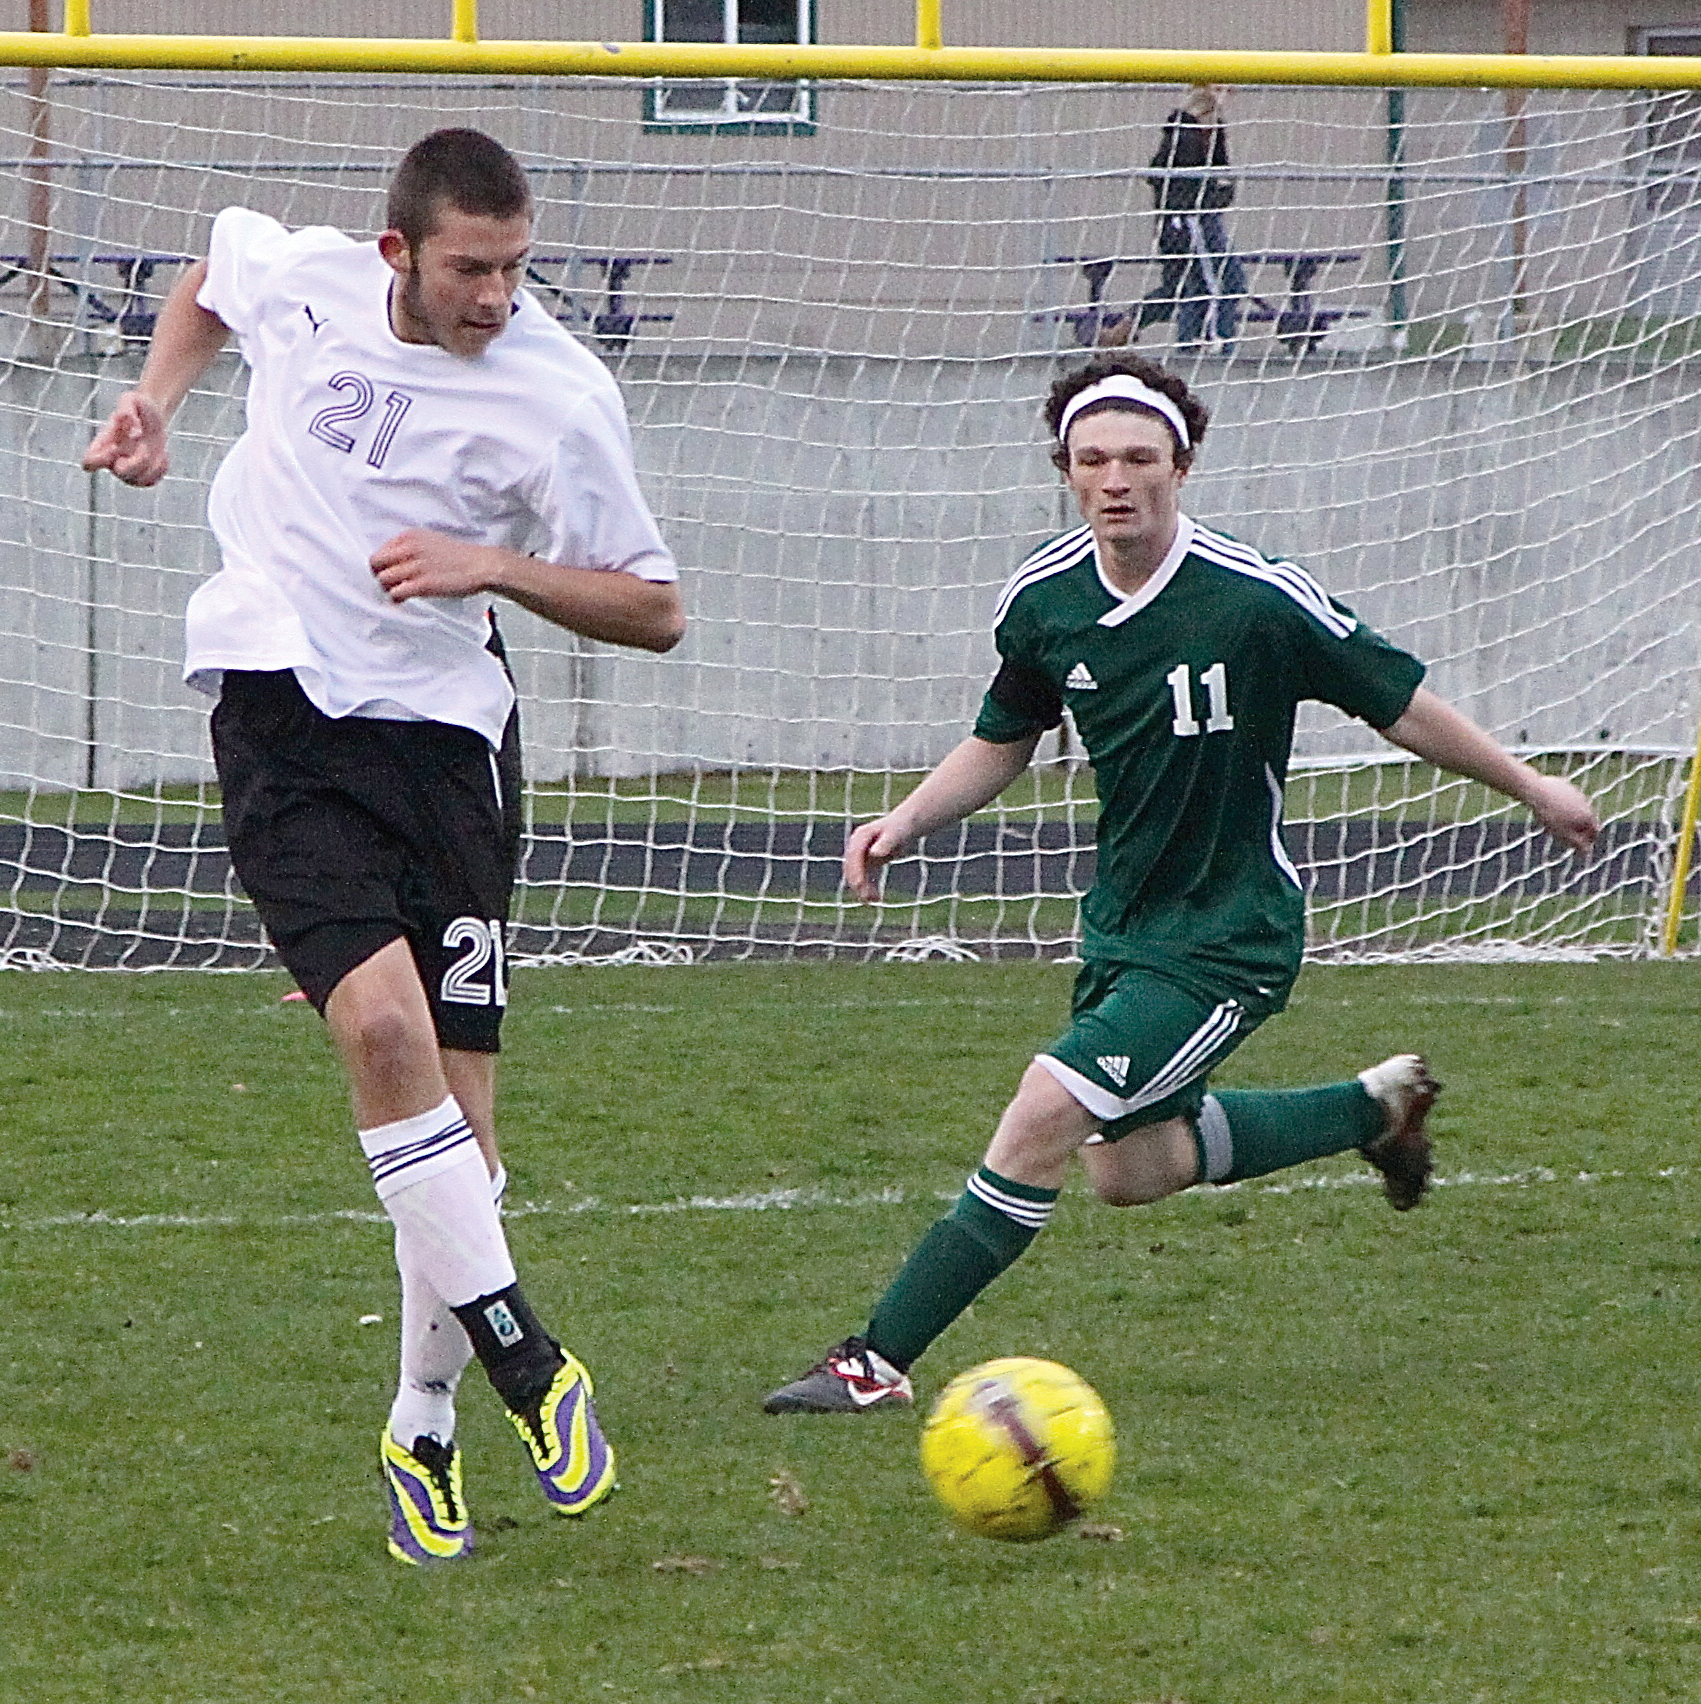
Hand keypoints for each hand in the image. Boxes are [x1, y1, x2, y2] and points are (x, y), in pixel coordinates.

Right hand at [82, 391, 168, 486]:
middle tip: (145, 447)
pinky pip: (150, 482)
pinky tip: (163, 455)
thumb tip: (133, 430)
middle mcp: (113, 458)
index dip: (101, 459)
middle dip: (135, 463)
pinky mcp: (144, 473)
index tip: (116, 446)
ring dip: (151, 466)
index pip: (89, 462)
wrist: (153, 414)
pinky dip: (159, 470)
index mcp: (103, 442)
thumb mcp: (132, 400)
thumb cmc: (138, 405)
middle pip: (119, 473)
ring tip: (159, 449)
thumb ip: (127, 409)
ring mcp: (128, 468)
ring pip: (136, 481)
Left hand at [370, 529, 495, 602]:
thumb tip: (396, 560)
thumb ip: (411, 547)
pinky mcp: (423, 584)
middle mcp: (410, 549)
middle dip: (379, 576)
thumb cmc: (460, 556)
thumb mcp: (431, 540)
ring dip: (388, 589)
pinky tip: (404, 600)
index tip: (388, 573)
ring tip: (399, 593)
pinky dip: (396, 599)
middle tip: (389, 584)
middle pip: (376, 565)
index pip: (380, 551)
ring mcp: (416, 567)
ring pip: (383, 580)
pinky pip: (396, 593)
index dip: (382, 565)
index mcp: (410, 536)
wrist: (481, 565)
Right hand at [843, 816, 910, 903]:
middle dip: (857, 882)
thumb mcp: (896, 834)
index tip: (859, 884)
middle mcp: (856, 845)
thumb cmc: (901, 827)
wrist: (905, 826)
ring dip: (862, 888)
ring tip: (872, 901)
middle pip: (852, 867)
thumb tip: (874, 853)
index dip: (855, 870)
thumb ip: (886, 843)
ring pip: (857, 875)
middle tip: (865, 898)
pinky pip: (865, 877)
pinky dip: (869, 888)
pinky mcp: (867, 862)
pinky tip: (877, 898)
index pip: (854, 855)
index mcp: (861, 836)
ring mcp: (860, 855)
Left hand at [1524, 774, 1600, 853]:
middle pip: (1587, 818)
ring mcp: (1575, 792)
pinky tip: (1549, 807)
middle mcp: (1585, 802)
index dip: (1588, 840)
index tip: (1579, 846)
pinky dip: (1561, 803)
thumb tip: (1587, 853)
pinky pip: (1565, 797)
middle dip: (1580, 828)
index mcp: (1588, 815)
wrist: (1535, 791)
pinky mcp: (1564, 785)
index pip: (1595, 831)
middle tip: (1567, 835)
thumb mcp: (1563, 834)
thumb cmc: (1549, 815)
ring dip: (1571, 815)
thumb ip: (1577, 843)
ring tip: (1556, 820)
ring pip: (1576, 807)